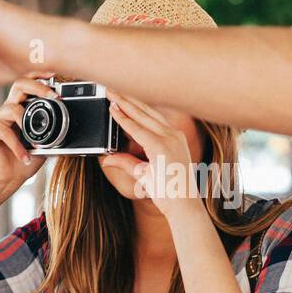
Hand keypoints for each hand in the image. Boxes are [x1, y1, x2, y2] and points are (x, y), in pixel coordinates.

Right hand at [0, 74, 55, 194]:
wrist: (4, 179)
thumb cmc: (23, 161)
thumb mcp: (44, 146)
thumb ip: (53, 134)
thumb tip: (72, 130)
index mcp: (22, 109)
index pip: (29, 84)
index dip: (40, 76)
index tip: (55, 77)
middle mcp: (9, 108)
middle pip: (19, 84)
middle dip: (38, 87)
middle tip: (53, 97)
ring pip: (14, 108)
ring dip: (28, 126)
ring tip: (35, 145)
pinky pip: (6, 131)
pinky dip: (18, 146)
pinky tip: (24, 158)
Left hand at [100, 91, 202, 218]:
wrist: (184, 206)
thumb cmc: (170, 192)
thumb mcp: (143, 174)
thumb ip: (125, 162)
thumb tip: (107, 159)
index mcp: (173, 137)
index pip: (149, 115)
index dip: (133, 103)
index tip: (121, 94)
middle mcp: (173, 134)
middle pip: (145, 110)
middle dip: (127, 97)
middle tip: (111, 86)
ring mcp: (169, 139)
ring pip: (141, 115)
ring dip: (124, 102)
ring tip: (110, 92)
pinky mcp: (162, 147)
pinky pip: (138, 129)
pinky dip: (125, 119)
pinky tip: (114, 110)